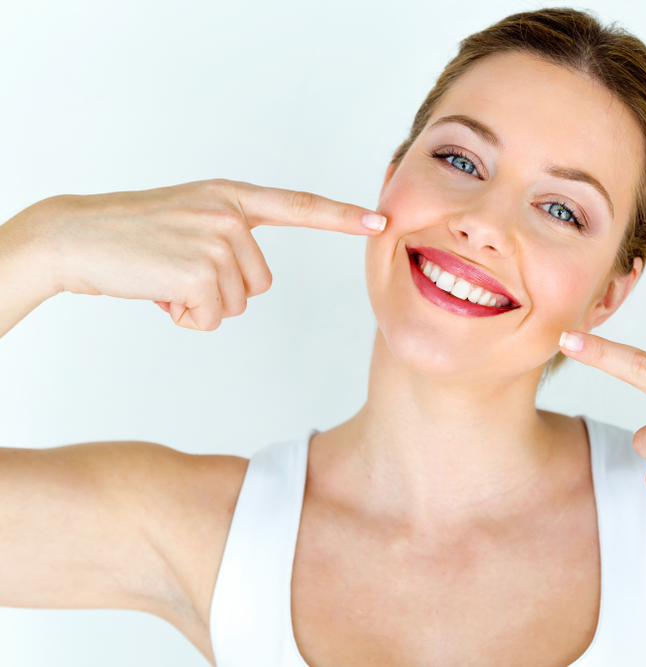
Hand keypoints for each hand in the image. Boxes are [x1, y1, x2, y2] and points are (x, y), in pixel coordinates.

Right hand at [24, 179, 385, 330]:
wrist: (75, 237)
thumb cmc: (132, 235)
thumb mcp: (189, 218)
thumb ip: (229, 235)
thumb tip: (250, 281)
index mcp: (231, 197)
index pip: (297, 205)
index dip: (340, 216)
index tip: (379, 221)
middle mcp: (230, 215)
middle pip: (261, 283)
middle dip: (222, 290)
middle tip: (177, 270)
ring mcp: (216, 241)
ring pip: (239, 303)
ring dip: (202, 304)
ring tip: (165, 277)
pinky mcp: (199, 271)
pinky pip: (213, 318)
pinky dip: (186, 317)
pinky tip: (159, 292)